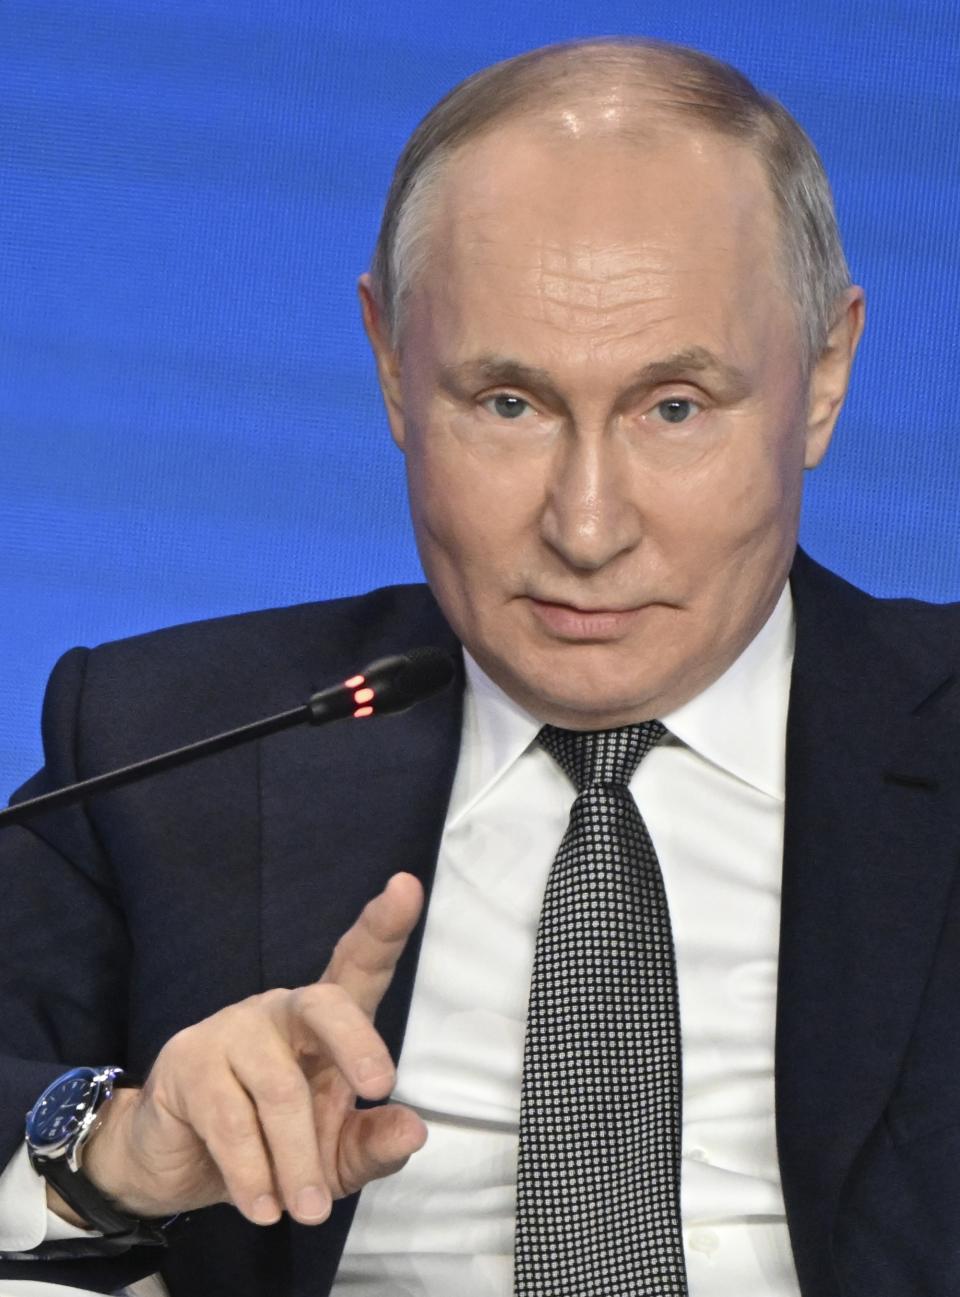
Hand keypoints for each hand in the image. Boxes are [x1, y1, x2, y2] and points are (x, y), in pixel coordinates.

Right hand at [74, 872, 426, 1226]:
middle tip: (380, 1085)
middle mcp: (282, 1011)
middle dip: (357, 1040)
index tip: (407, 886)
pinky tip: (264, 1206)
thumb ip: (373, 1146)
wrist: (176, 1166)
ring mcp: (233, 1030)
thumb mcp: (332, 1158)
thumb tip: (415, 1129)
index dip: (384, 926)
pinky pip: (231, 1120)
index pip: (358, 963)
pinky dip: (253, 1172)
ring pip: (280, 1089)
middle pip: (325, 1003)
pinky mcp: (189, 1065)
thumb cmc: (272, 1147)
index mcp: (325, 1021)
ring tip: (306, 1210)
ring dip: (298, 1158)